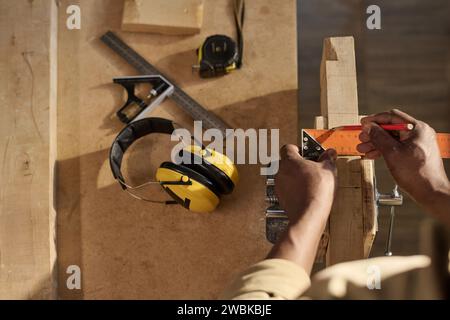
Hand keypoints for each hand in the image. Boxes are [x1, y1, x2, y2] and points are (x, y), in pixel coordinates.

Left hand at [267, 145, 336, 273]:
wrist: (309, 214)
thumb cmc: (316, 190)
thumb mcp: (328, 169)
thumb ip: (327, 158)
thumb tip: (329, 153)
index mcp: (289, 161)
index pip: (288, 148)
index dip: (298, 149)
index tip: (307, 152)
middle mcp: (280, 172)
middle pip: (287, 163)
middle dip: (299, 164)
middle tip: (312, 168)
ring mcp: (279, 186)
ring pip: (287, 176)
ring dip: (296, 177)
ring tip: (311, 182)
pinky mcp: (281, 198)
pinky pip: (287, 189)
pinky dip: (295, 189)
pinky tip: (306, 193)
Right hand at [357, 109, 449, 223]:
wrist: (430, 192)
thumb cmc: (417, 174)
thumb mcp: (392, 153)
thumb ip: (379, 137)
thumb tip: (369, 127)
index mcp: (417, 129)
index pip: (392, 117)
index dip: (375, 120)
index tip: (363, 123)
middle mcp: (419, 134)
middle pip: (391, 128)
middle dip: (374, 134)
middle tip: (362, 139)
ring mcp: (418, 143)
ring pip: (393, 138)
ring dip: (377, 143)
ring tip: (364, 149)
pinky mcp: (416, 153)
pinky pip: (397, 147)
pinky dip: (385, 150)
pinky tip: (374, 155)